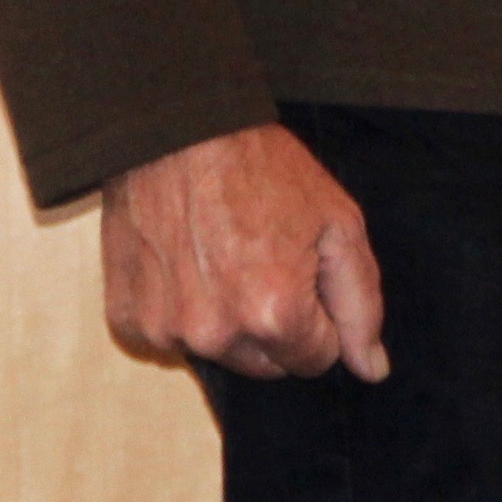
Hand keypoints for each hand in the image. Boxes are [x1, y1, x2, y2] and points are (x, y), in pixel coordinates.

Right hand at [102, 122, 388, 382]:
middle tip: (265, 258)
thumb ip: (361, 302)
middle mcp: (217, 335)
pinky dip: (182, 311)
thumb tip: (372, 370)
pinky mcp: (128, 320)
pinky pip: (169, 338)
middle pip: (266, 365)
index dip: (319, 316)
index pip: (316, 360)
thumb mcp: (338, 221)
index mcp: (275, 314)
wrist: (180, 131)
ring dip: (227, 319)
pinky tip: (185, 261)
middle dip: (275, 323)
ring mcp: (167, 331)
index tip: (305, 270)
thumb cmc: (265, 169)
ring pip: (218, 353)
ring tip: (224, 254)